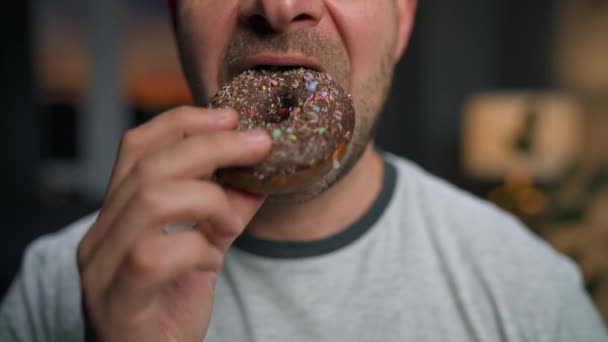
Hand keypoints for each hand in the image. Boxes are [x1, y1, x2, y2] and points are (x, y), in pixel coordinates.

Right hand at [76, 106, 270, 340]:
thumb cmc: (168, 307)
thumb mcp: (203, 250)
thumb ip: (225, 214)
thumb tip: (260, 177)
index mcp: (117, 214)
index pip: (137, 147)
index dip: (184, 122)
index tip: (231, 117)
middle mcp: (99, 235)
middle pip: (150, 165)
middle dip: (213, 146)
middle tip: (258, 146)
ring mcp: (101, 269)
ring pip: (150, 200)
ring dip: (208, 200)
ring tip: (229, 221)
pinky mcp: (117, 303)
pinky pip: (154, 255)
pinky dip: (197, 250)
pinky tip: (210, 263)